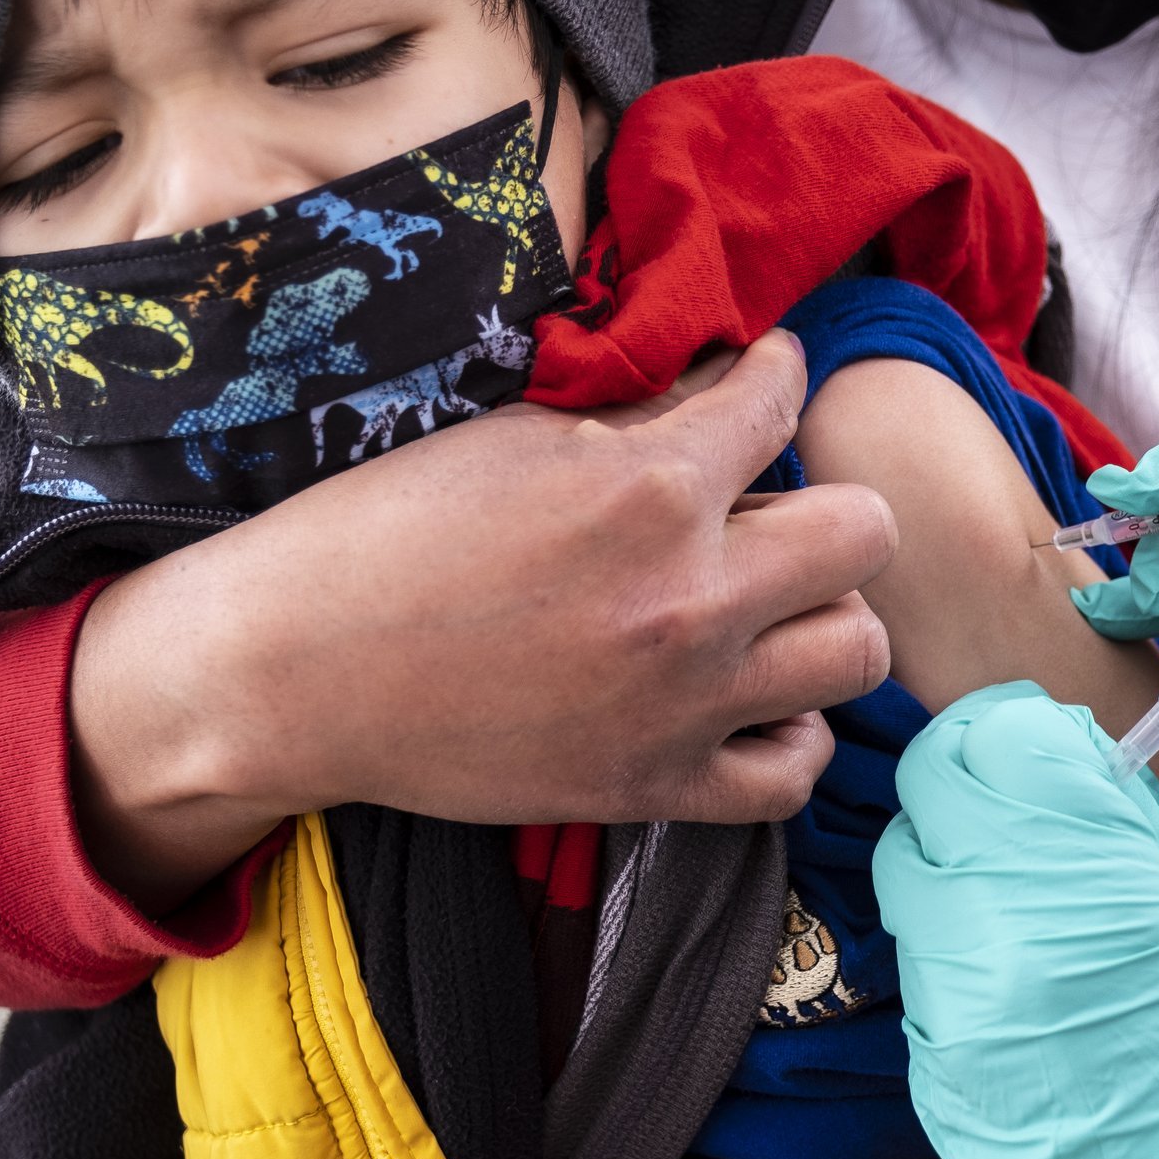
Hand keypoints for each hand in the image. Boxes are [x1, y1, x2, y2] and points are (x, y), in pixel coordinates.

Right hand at [71, 332, 898, 906]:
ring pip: (856, 650)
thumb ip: (640, 416)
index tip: (760, 379)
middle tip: (772, 510)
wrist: (291, 674)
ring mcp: (683, 701)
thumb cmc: (384, 535)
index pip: (781, 398)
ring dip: (823, 616)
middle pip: (867, 532)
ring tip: (770, 606)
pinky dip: (787, 735)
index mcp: (651, 488)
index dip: (775, 373)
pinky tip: (750, 700)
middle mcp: (691, 596)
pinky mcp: (655, 785)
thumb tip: (729, 379)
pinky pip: (793, 774)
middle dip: (829, 506)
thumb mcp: (514, 439)